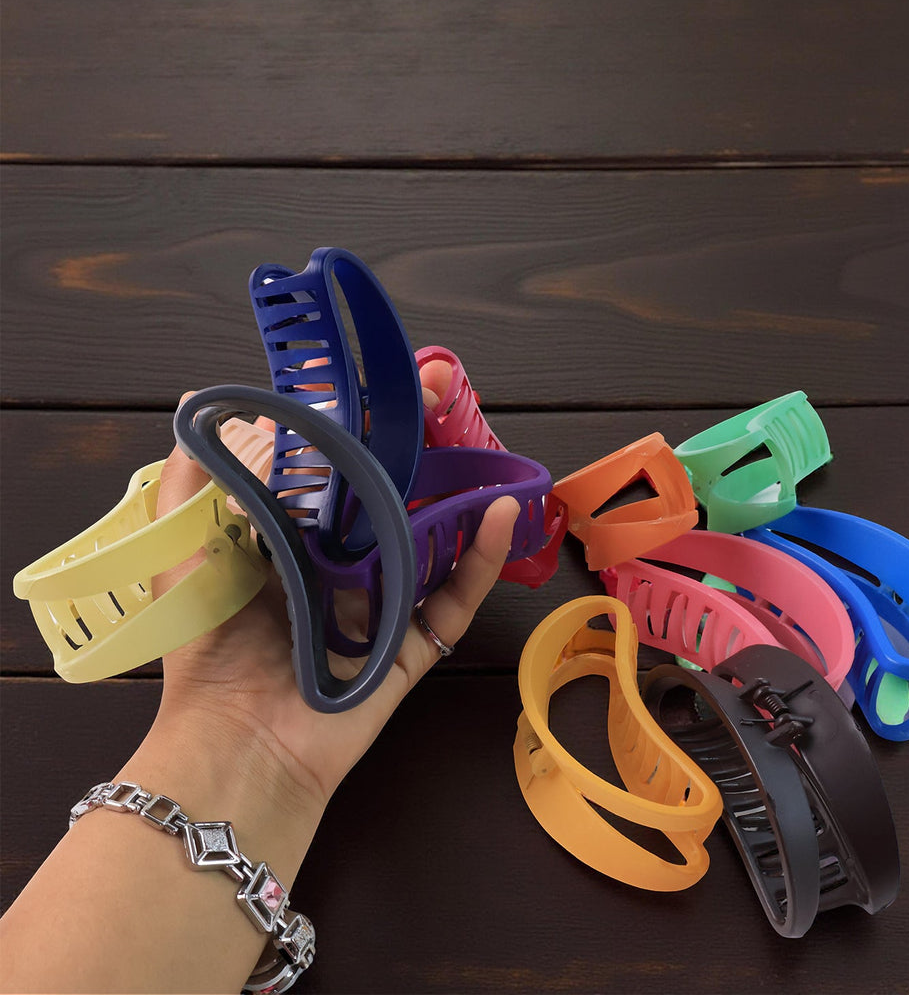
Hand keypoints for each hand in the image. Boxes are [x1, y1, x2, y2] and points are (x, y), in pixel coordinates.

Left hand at [148, 432, 519, 818]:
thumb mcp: (186, 550)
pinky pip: (454, 600)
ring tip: (483, 446)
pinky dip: (482, 560)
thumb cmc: (209, 646)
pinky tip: (500, 515)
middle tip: (440, 395)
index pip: (336, 472)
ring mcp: (382, 610)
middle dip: (418, 446)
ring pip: (432, 543)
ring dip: (461, 495)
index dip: (363, 428)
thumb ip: (188, 480)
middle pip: (392, 498)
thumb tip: (195, 401)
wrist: (234, 743)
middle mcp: (342, 572)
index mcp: (293, 545)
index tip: (381, 386)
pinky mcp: (412, 648)